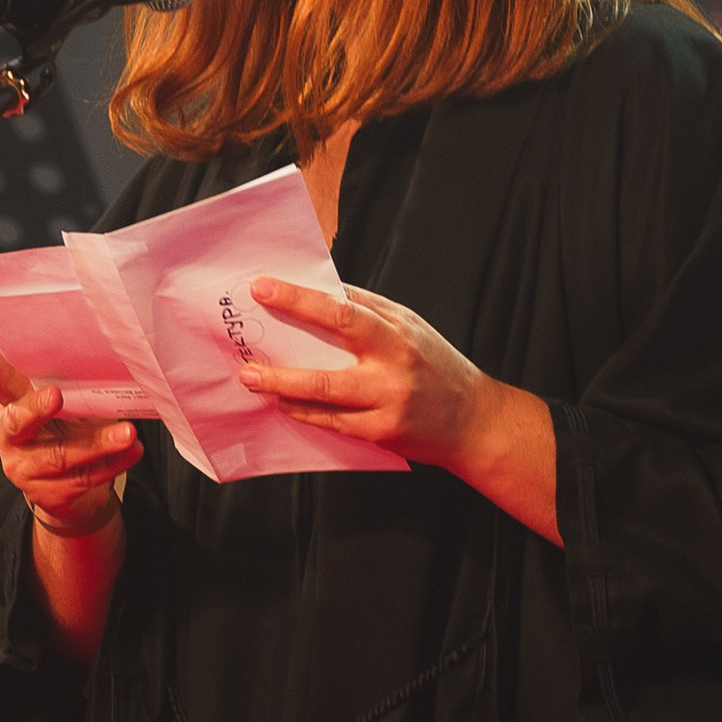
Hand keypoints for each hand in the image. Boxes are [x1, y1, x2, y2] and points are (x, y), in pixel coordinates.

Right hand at [0, 347, 138, 538]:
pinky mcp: (48, 495)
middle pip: (19, 423)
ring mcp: (26, 471)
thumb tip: (101, 359)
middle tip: (55, 395)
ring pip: (61, 456)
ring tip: (126, 433)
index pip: (0, 386)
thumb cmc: (61, 431)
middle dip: (36, 409)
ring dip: (98, 443)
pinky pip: (84, 478)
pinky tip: (132, 451)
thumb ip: (64, 387)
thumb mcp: (58, 407)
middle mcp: (10, 440)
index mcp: (10, 408)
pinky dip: (113, 464)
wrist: (63, 487)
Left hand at [240, 277, 563, 541]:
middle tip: (246, 346)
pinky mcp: (382, 434)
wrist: (474, 422)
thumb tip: (321, 291)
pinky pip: (333, 423)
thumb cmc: (437, 367)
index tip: (264, 288)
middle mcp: (394, 366)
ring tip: (252, 378)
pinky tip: (282, 403)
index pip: (343, 309)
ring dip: (284, 385)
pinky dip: (304, 412)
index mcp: (399, 332)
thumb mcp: (411, 328)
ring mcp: (387, 403)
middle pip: (332, 351)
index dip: (300, 298)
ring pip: (325, 394)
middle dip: (284, 352)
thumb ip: (369, 311)